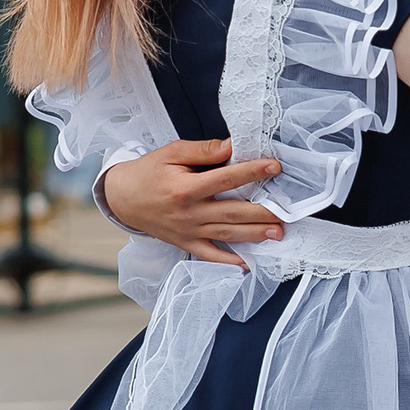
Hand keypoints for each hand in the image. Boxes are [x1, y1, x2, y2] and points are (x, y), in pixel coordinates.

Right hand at [100, 138, 286, 265]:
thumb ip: (203, 151)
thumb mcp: (171, 153)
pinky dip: (229, 262)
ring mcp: (188, 231)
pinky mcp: (185, 243)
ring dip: (254, 234)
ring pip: (227, 234)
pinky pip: (210, 256)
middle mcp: (189, 213)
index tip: (275, 166)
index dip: (252, 171)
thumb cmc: (148, 172)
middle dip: (262, 212)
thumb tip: (232, 146)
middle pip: (232, 212)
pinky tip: (248, 264)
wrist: (122, 198)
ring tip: (278, 232)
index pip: (226, 178)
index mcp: (186, 188)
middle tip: (287, 211)